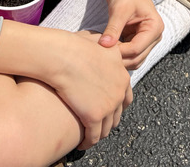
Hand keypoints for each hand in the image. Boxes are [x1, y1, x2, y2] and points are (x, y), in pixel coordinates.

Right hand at [50, 31, 132, 149]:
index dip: (117, 105)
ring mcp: (109, 104)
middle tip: (99, 124)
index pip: (125, 97)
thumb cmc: (76, 47)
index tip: (108, 109)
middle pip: (117, 114)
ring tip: (90, 136)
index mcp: (123, 75)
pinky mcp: (95, 116)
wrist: (64, 56)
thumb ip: (108, 52)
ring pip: (107, 128)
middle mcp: (120, 91)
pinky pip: (94, 136)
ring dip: (99, 134)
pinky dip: (88, 142)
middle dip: (109, 120)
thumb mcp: (102, 45)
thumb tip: (107, 49)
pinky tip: (82, 143)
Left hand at [99, 0, 163, 69]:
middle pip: (137, 58)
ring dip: (119, 58)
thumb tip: (104, 46)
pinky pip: (127, 53)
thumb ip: (113, 29)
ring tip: (103, 51)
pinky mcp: (136, 39)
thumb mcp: (119, 10)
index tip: (102, 49)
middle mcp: (154, 36)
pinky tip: (106, 48)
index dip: (119, 52)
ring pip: (133, 59)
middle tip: (100, 54)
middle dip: (119, 58)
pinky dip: (118, 53)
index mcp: (155, 28)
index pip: (137, 49)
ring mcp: (146, 39)